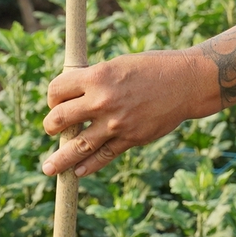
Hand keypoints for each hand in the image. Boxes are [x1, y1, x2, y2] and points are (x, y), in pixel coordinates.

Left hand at [41, 49, 220, 178]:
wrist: (186, 82)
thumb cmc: (153, 67)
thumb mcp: (119, 64)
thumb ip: (96, 79)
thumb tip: (73, 94)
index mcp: (97, 76)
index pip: (57, 90)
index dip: (53, 96)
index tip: (56, 100)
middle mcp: (102, 100)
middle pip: (59, 119)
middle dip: (50, 125)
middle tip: (51, 128)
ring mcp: (115, 123)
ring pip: (77, 146)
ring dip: (59, 159)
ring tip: (49, 168)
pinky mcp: (130, 139)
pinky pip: (103, 156)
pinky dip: (88, 166)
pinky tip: (78, 172)